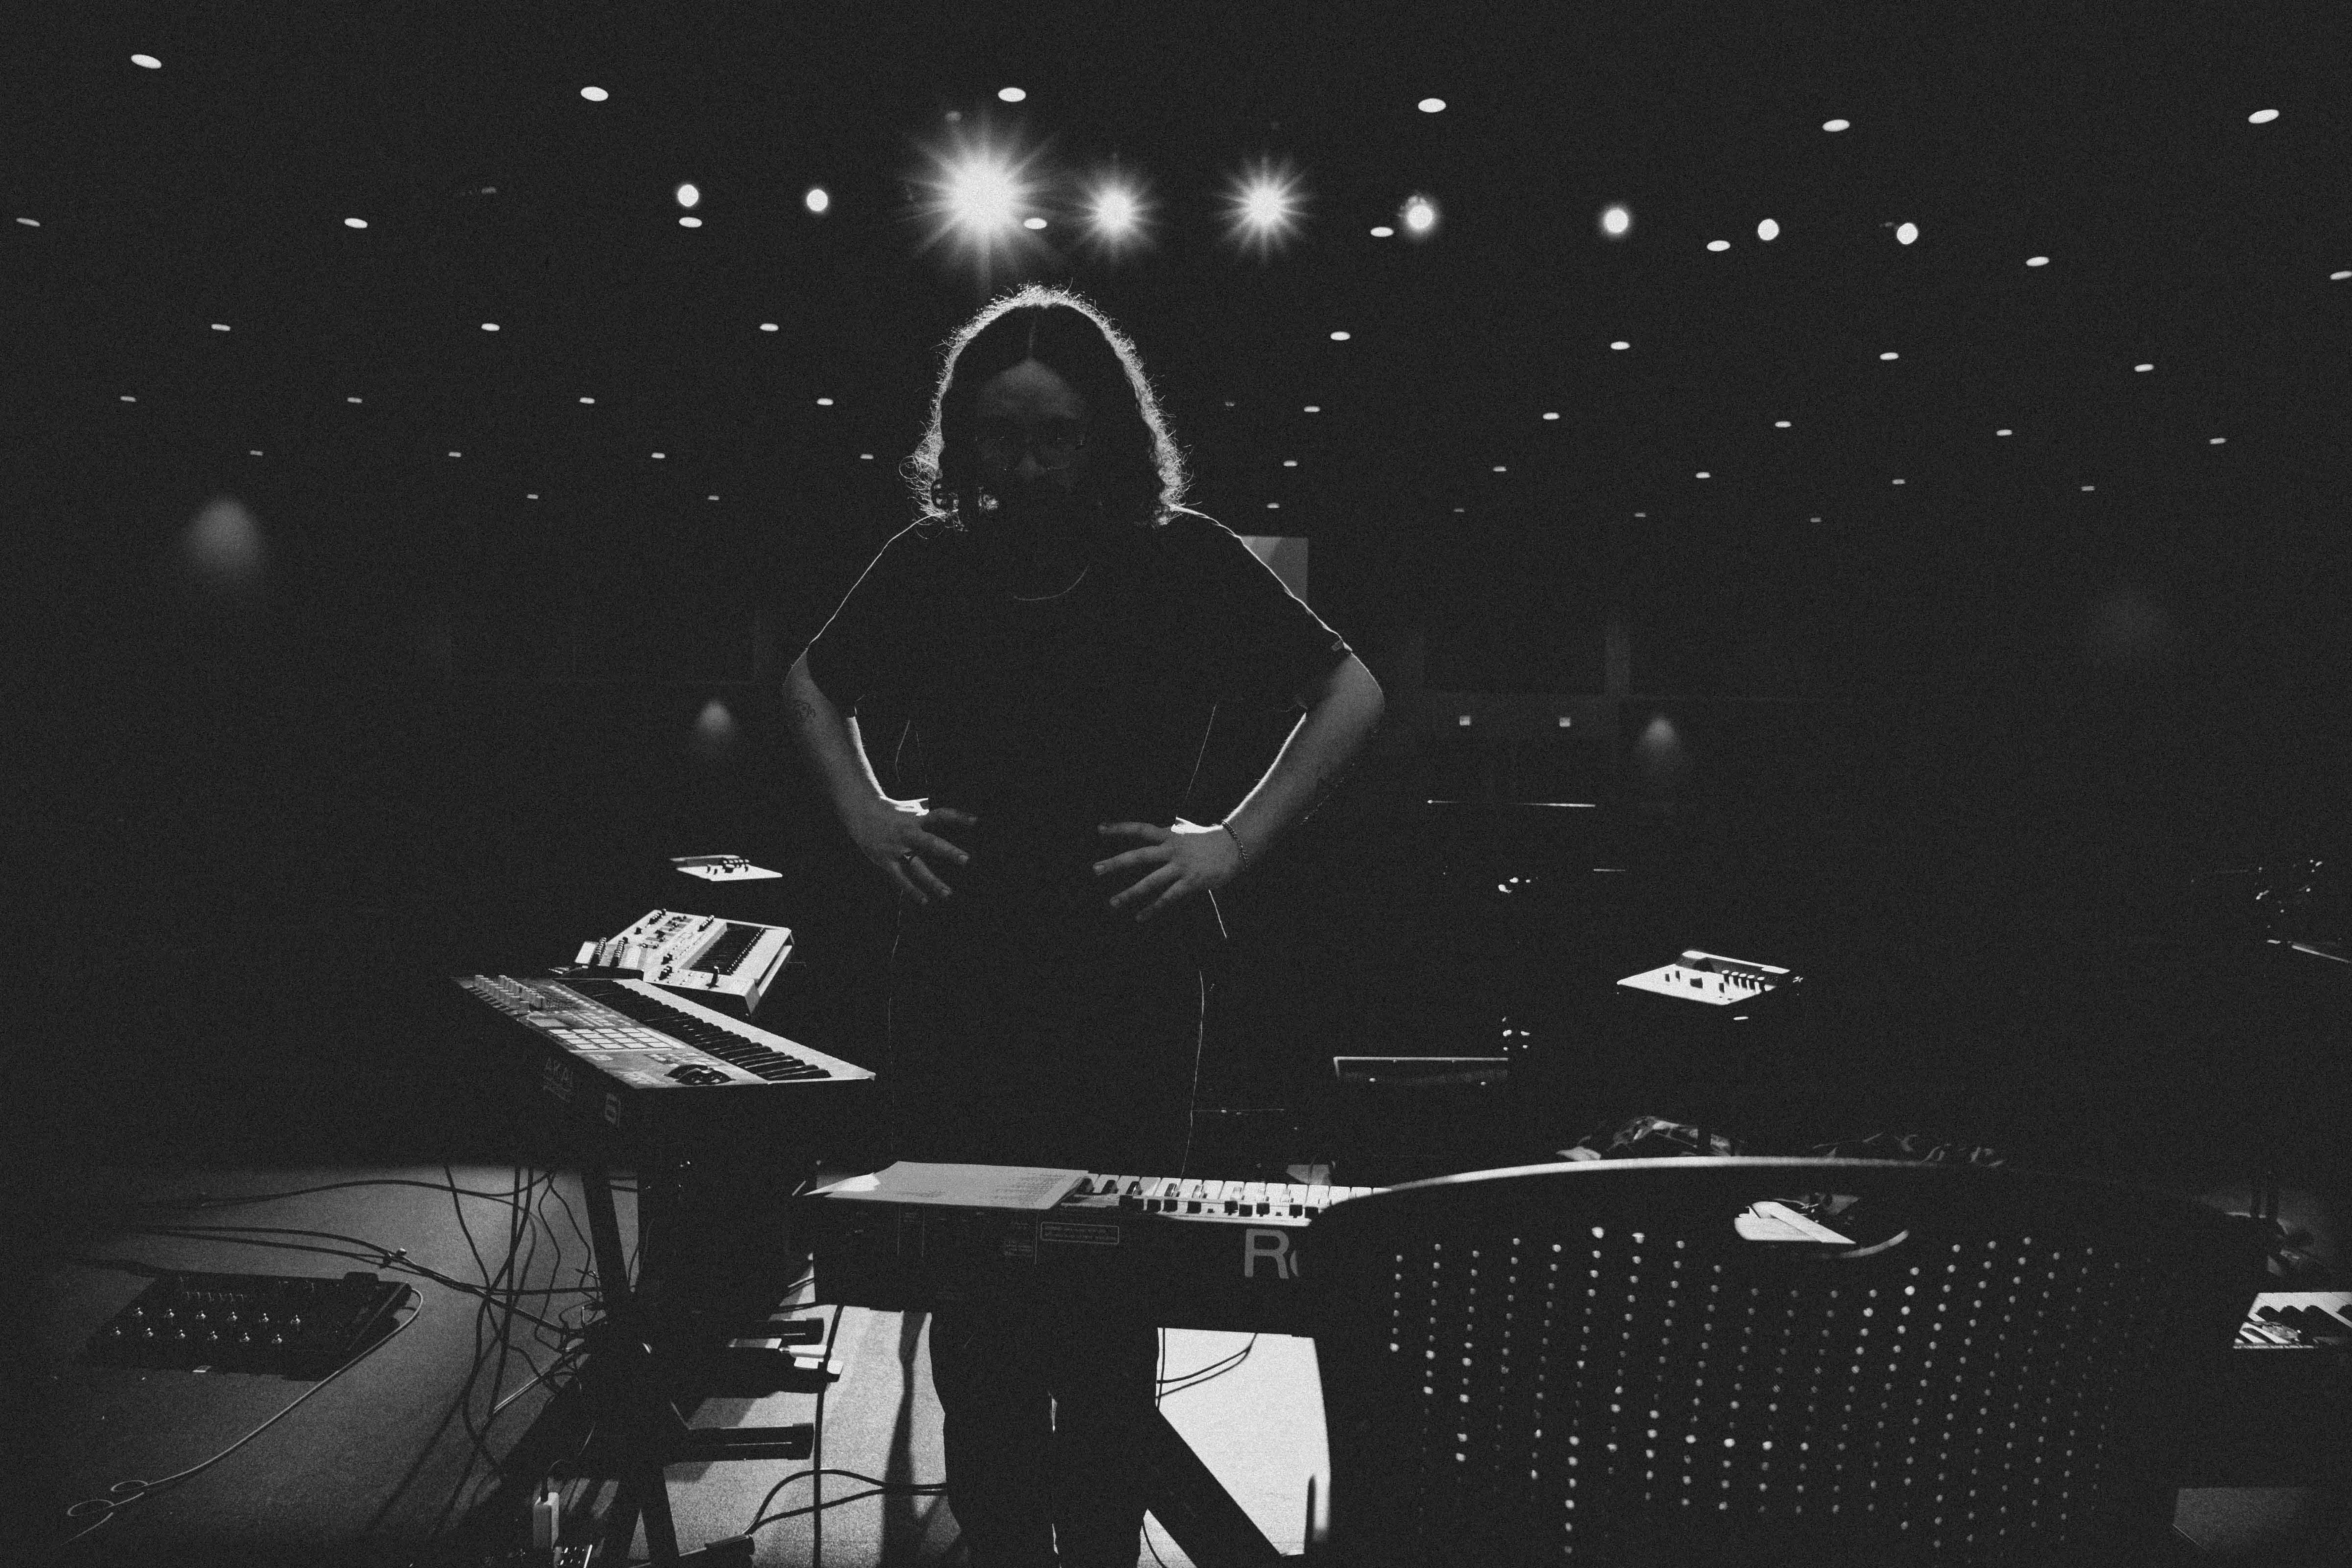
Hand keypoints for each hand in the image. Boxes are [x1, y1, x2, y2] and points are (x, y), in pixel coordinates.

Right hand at [848, 796, 975, 905]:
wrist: (861, 813)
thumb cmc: (894, 811)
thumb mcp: (914, 806)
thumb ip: (932, 807)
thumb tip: (953, 799)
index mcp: (918, 819)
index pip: (941, 815)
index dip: (958, 817)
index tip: (976, 821)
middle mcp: (908, 833)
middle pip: (930, 842)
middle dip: (948, 851)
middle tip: (966, 860)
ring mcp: (897, 849)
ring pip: (916, 867)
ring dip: (932, 881)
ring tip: (948, 893)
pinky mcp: (886, 861)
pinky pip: (901, 878)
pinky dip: (912, 890)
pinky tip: (925, 901)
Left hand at [1094, 818, 1244, 922]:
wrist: (1236, 845)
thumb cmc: (1211, 840)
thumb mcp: (1186, 832)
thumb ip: (1168, 836)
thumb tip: (1154, 835)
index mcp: (1169, 835)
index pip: (1140, 829)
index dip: (1120, 829)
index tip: (1099, 829)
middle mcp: (1172, 849)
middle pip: (1138, 856)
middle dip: (1116, 863)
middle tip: (1095, 870)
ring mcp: (1181, 866)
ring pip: (1150, 881)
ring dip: (1129, 893)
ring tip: (1113, 903)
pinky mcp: (1191, 882)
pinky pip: (1167, 898)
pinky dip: (1153, 908)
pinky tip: (1140, 917)